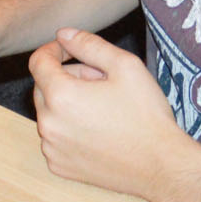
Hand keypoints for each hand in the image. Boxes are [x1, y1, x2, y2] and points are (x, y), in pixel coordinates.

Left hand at [29, 27, 189, 197]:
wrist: (162, 166)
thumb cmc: (146, 116)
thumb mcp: (125, 66)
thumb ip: (89, 44)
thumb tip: (63, 34)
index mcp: (61, 96)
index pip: (38, 62)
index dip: (54, 50)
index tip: (71, 50)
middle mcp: (49, 124)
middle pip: (43, 86)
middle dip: (66, 77)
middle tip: (99, 81)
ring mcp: (52, 148)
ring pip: (49, 112)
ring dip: (67, 103)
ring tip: (101, 106)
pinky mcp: (59, 166)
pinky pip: (54, 136)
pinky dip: (68, 128)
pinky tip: (96, 130)